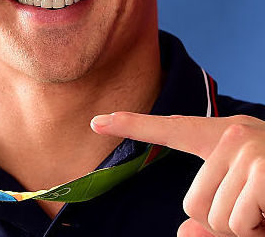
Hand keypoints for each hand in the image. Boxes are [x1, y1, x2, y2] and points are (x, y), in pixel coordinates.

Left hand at [91, 112, 264, 236]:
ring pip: (214, 219)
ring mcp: (247, 150)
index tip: (97, 121)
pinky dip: (258, 231)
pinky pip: (238, 223)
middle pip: (192, 205)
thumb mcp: (245, 201)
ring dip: (245, 230)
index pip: (168, 128)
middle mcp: (231, 136)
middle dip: (225, 223)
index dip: (130, 124)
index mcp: (222, 137)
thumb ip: (212, 218)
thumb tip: (182, 235)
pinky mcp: (262, 171)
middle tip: (260, 210)